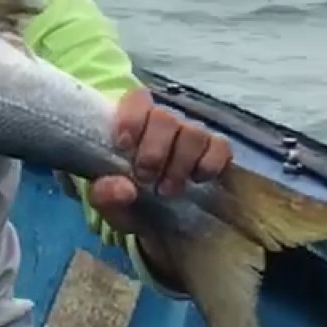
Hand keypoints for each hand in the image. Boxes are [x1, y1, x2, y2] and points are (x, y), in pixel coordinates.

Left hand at [88, 89, 231, 287]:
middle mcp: (164, 124)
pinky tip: (197, 179)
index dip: (132, 117)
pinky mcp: (215, 153)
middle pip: (166, 117)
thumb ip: (105, 194)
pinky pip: (220, 146)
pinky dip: (209, 163)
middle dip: (154, 151)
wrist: (154, 228)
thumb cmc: (127, 204)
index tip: (123, 145)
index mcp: (133, 125)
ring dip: (180, 163)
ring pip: (194, 132)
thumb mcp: (108, 204)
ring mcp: (191, 136)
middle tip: (145, 178)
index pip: (138, 99)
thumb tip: (125, 190)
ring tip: (167, 190)